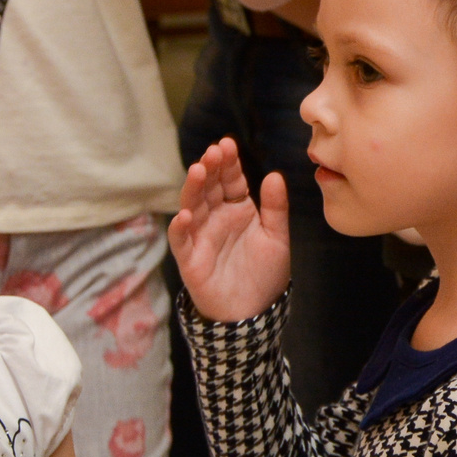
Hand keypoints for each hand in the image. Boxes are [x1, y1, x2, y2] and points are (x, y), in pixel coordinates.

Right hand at [168, 138, 290, 320]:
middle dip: (211, 168)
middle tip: (214, 151)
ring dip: (193, 189)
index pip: (231, 180)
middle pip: (210, 188)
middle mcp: (216, 218)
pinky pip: (182, 240)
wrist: (254, 312)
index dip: (229, 163)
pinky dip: (180, 227)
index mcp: (237, 210)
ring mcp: (201, 237)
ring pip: (192, 207)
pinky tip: (184, 214)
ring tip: (198, 171)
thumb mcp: (276, 237)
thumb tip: (274, 175)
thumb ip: (275, 207)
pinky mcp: (190, 259)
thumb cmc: (264, 274)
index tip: (228, 144)